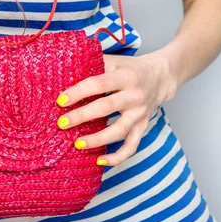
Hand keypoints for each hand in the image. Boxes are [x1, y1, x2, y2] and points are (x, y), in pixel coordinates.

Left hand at [54, 51, 177, 166]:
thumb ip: (94, 64)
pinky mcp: (143, 127)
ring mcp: (140, 114)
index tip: (61, 101)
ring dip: (97, 140)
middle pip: (106, 107)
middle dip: (82, 116)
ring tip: (77, 143)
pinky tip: (100, 160)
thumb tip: (65, 69)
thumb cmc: (128, 68)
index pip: (99, 84)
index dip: (79, 92)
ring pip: (119, 131)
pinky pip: (131, 146)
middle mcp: (134, 95)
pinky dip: (117, 157)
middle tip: (62, 123)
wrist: (160, 77)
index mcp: (125, 76)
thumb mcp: (114, 60)